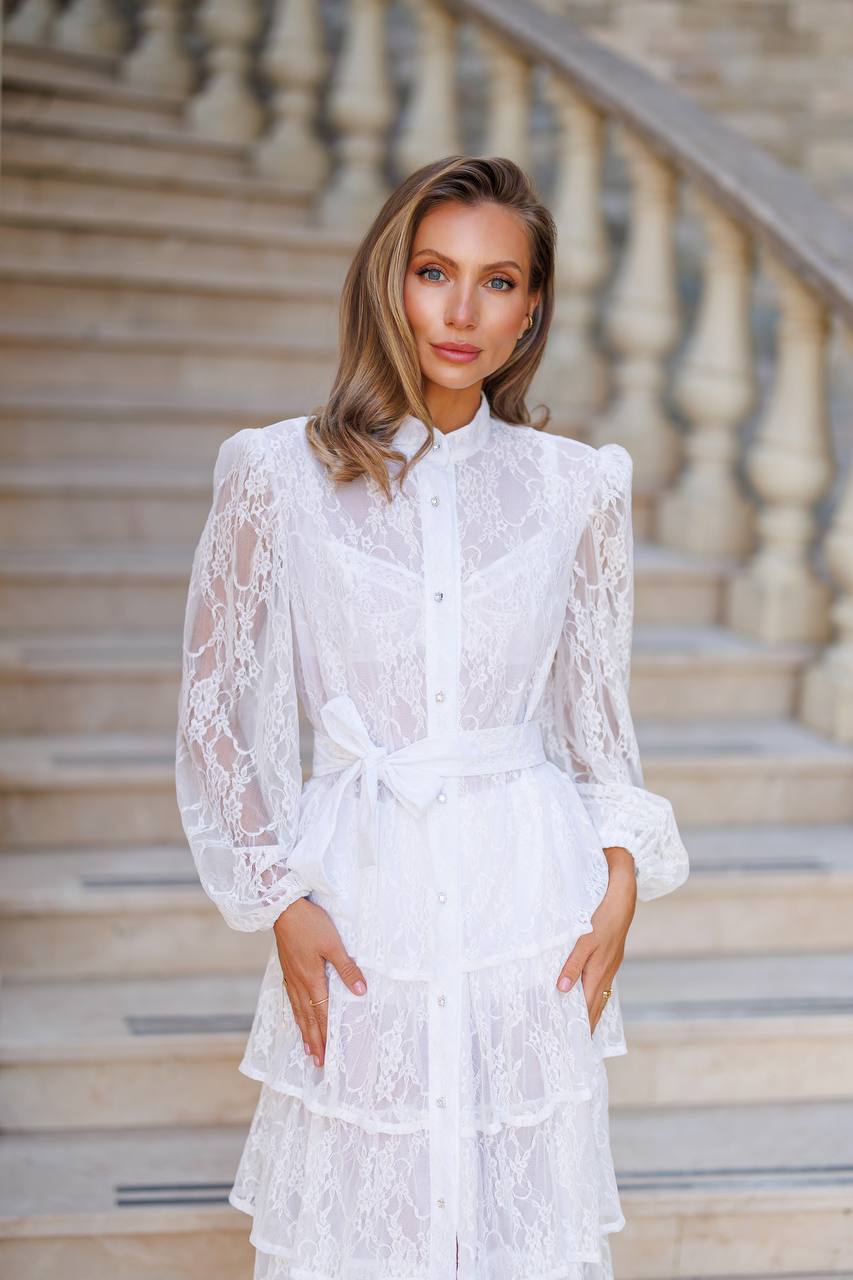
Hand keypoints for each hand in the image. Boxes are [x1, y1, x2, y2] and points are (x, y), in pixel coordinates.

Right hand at [273, 897, 367, 1068]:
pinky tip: (297, 1016)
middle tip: (318, 1062)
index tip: (328, 1056)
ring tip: (308, 1048)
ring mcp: (291, 977)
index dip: (326, 1036)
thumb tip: (360, 993)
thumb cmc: (310, 924)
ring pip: (298, 1011)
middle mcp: (299, 983)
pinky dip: (296, 1014)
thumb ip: (346, 969)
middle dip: (315, 1041)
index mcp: (312, 980)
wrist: (283, 908)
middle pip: (308, 1018)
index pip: (321, 1015)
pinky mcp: (286, 969)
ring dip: (304, 1031)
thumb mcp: (333, 944)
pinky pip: (292, 999)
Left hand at [555, 848, 636, 1034]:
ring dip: (592, 1012)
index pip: (588, 1007)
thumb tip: (561, 990)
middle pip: (595, 1005)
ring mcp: (611, 965)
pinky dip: (595, 995)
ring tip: (585, 1030)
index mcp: (599, 971)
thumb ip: (573, 964)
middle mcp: (606, 972)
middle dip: (587, 1025)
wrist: (622, 895)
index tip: (575, 1043)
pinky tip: (591, 997)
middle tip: (578, 1044)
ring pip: (600, 995)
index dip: (581, 1025)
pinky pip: (602, 983)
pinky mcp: (611, 957)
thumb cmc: (602, 916)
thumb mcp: (584, 940)